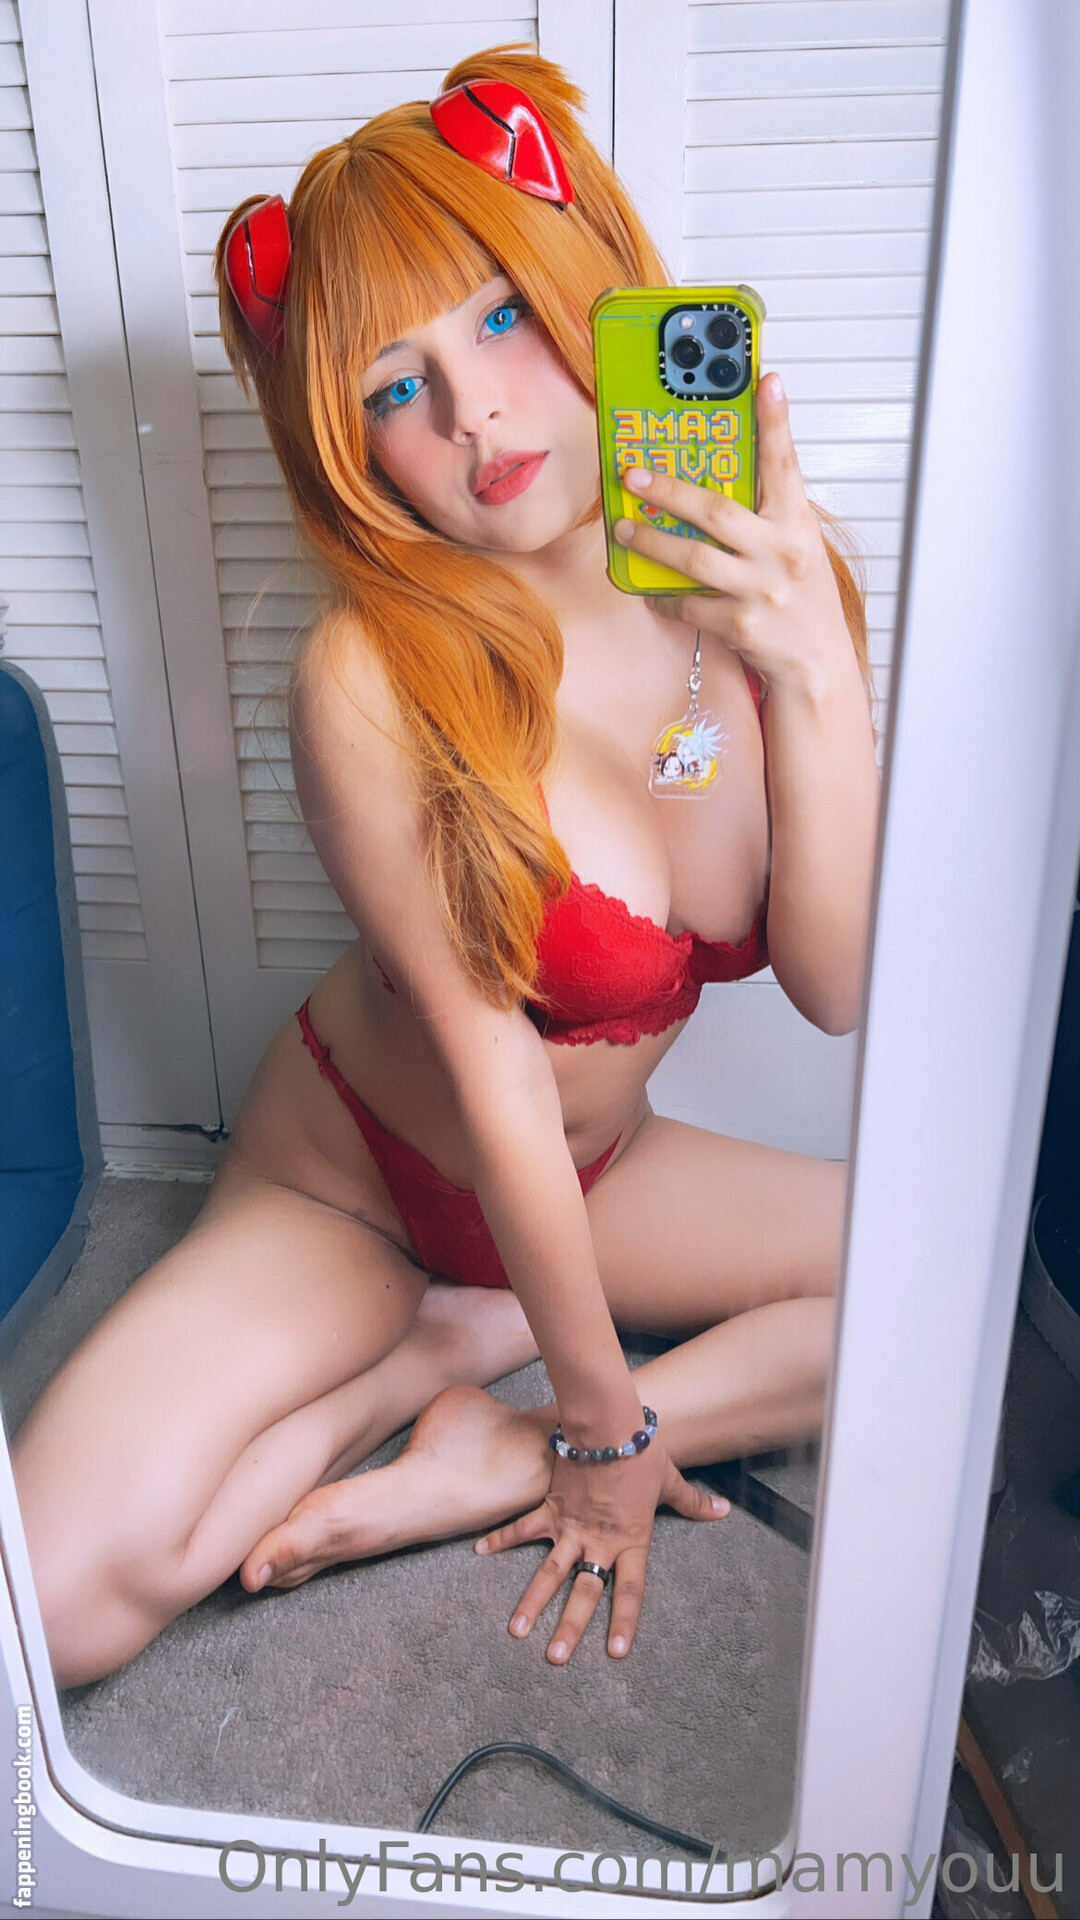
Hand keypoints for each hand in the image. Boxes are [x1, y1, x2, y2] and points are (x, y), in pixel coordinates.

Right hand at [474, 1438, 728, 1664]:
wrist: (607, 1425)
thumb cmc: (642, 1451)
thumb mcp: (670, 1480)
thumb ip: (693, 1503)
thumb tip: (722, 1510)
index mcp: (631, 1540)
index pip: (630, 1590)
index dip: (624, 1621)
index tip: (614, 1653)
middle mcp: (599, 1541)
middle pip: (584, 1592)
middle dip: (569, 1627)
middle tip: (555, 1659)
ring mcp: (571, 1527)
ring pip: (549, 1573)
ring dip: (532, 1602)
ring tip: (516, 1632)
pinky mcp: (551, 1508)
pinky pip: (523, 1528)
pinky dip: (501, 1538)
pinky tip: (480, 1552)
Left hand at [613, 372, 851, 691]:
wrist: (817, 662)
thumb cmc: (803, 596)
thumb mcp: (797, 542)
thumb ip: (768, 509)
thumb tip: (727, 467)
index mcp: (798, 524)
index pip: (786, 464)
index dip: (775, 420)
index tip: (765, 380)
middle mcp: (782, 553)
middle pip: (717, 512)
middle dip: (669, 490)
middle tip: (633, 475)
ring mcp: (761, 590)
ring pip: (694, 559)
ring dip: (652, 542)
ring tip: (625, 529)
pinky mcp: (741, 625)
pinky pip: (689, 604)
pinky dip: (665, 595)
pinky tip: (650, 587)